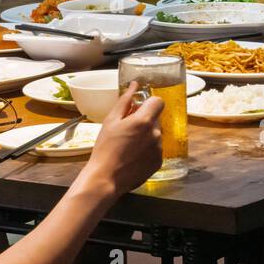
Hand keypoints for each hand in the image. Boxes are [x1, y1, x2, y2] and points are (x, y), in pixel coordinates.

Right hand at [82, 82, 162, 196]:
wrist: (106, 178)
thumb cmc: (105, 148)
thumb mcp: (111, 120)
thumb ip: (125, 100)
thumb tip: (134, 85)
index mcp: (144, 121)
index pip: (158, 101)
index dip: (149, 103)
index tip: (138, 109)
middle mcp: (156, 133)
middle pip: (155, 118)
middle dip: (144, 120)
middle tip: (127, 130)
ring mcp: (159, 149)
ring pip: (156, 134)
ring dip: (146, 135)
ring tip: (129, 145)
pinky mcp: (158, 161)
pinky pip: (156, 148)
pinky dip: (147, 149)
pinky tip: (133, 155)